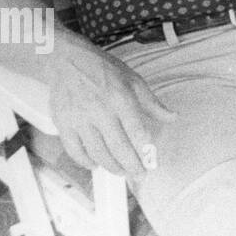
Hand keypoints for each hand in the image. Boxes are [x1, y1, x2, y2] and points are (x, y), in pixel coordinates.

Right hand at [47, 43, 176, 179]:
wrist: (68, 61)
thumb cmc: (103, 70)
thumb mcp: (133, 80)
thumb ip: (152, 103)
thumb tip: (172, 117)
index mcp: (121, 98)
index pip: (136, 130)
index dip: (145, 150)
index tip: (151, 161)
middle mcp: (100, 110)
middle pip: (118, 146)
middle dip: (131, 165)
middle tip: (139, 174)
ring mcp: (80, 119)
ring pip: (97, 152)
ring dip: (111, 166)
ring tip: (121, 171)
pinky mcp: (63, 124)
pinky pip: (75, 150)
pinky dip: (85, 161)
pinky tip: (96, 164)